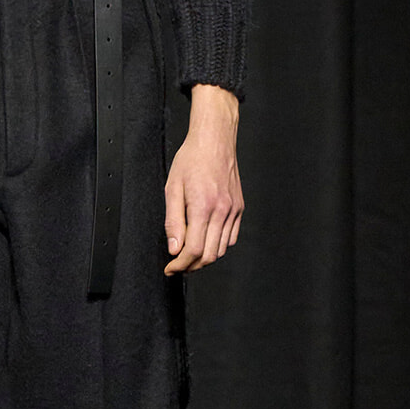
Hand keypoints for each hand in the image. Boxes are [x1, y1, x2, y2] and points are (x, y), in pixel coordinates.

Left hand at [163, 85, 242, 273]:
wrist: (214, 141)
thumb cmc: (191, 160)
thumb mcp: (172, 188)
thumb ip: (173, 221)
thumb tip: (174, 248)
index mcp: (203, 206)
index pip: (193, 249)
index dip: (180, 264)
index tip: (170, 268)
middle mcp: (222, 211)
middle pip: (209, 255)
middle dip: (191, 266)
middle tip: (177, 265)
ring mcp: (233, 210)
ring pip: (221, 249)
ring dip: (204, 258)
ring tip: (189, 255)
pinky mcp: (239, 208)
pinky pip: (231, 238)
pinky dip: (218, 246)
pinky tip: (206, 241)